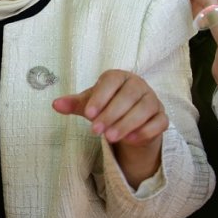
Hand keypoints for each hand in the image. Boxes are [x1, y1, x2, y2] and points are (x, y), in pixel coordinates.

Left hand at [52, 70, 167, 185]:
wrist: (128, 122)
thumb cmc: (107, 107)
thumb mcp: (89, 105)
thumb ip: (74, 104)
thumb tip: (55, 104)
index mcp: (119, 77)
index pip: (111, 82)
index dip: (100, 97)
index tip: (88, 114)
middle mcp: (139, 85)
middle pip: (129, 96)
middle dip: (111, 114)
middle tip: (96, 131)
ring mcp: (153, 100)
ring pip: (144, 109)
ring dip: (126, 124)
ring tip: (109, 138)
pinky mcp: (162, 117)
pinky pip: (159, 122)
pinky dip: (145, 131)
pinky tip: (130, 140)